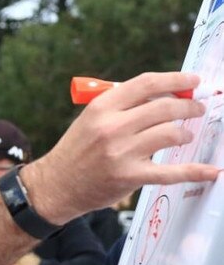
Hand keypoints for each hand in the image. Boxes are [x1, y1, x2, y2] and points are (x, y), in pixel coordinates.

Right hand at [20, 72, 218, 224]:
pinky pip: (170, 172)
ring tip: (186, 135)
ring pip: (171, 134)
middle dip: (189, 107)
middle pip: (164, 107)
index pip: (146, 84)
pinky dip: (195, 171)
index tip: (193, 81)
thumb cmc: (76, 150)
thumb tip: (163, 96)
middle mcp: (111, 127)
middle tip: (198, 110)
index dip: (175, 80)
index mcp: (101, 107)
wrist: (56, 184)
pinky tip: (211, 171)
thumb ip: (122, 107)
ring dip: (186, 134)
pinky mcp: (129, 177)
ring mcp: (121, 153)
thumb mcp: (90, 120)